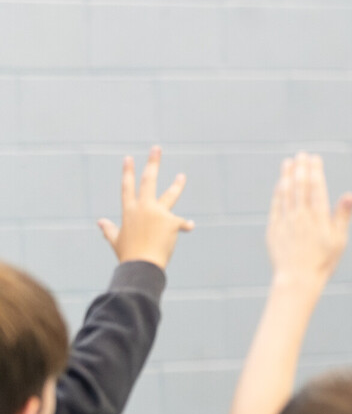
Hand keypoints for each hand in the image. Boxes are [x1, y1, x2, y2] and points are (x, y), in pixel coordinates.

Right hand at [97, 146, 193, 267]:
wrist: (142, 265)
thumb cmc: (129, 255)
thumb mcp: (116, 241)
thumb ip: (109, 230)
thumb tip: (100, 222)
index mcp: (129, 211)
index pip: (127, 187)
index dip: (127, 172)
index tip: (129, 158)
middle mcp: (143, 208)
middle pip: (148, 180)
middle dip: (153, 163)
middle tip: (157, 149)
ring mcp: (158, 213)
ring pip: (170, 195)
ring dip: (177, 185)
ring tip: (182, 176)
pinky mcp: (172, 222)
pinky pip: (182, 223)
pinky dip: (185, 225)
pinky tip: (189, 227)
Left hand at [268, 153, 351, 283]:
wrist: (298, 280)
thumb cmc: (323, 261)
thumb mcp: (339, 240)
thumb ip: (343, 215)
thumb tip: (350, 194)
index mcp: (318, 217)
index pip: (317, 187)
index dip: (315, 171)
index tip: (314, 158)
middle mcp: (301, 216)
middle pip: (300, 186)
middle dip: (301, 168)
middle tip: (301, 154)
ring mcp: (286, 221)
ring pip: (286, 192)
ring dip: (287, 175)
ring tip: (288, 162)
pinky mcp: (274, 228)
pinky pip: (276, 204)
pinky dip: (278, 192)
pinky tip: (280, 183)